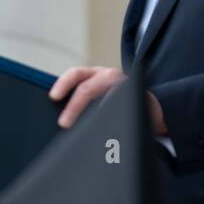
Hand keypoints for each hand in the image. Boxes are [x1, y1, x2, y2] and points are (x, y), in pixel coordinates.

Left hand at [49, 67, 169, 135]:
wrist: (151, 106)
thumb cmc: (118, 101)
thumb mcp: (99, 94)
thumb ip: (84, 100)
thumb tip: (61, 119)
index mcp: (95, 74)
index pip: (76, 75)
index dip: (63, 84)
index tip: (53, 97)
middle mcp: (108, 76)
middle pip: (87, 88)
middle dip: (74, 107)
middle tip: (64, 124)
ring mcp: (123, 85)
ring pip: (105, 96)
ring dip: (95, 113)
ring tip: (87, 128)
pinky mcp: (136, 96)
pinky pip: (122, 104)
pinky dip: (112, 115)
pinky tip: (107, 128)